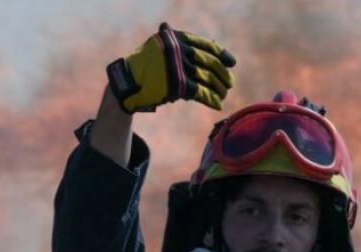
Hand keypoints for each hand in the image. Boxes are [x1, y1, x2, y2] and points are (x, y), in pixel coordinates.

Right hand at [106, 22, 235, 112]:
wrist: (128, 82)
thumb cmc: (145, 65)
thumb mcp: (160, 47)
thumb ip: (183, 44)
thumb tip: (213, 42)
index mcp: (176, 39)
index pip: (206, 45)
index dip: (222, 54)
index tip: (232, 63)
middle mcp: (179, 51)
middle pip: (209, 63)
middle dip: (222, 74)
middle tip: (230, 83)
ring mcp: (178, 68)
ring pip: (207, 78)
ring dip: (218, 88)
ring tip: (224, 94)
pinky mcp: (177, 85)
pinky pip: (200, 92)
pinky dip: (211, 99)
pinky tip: (217, 104)